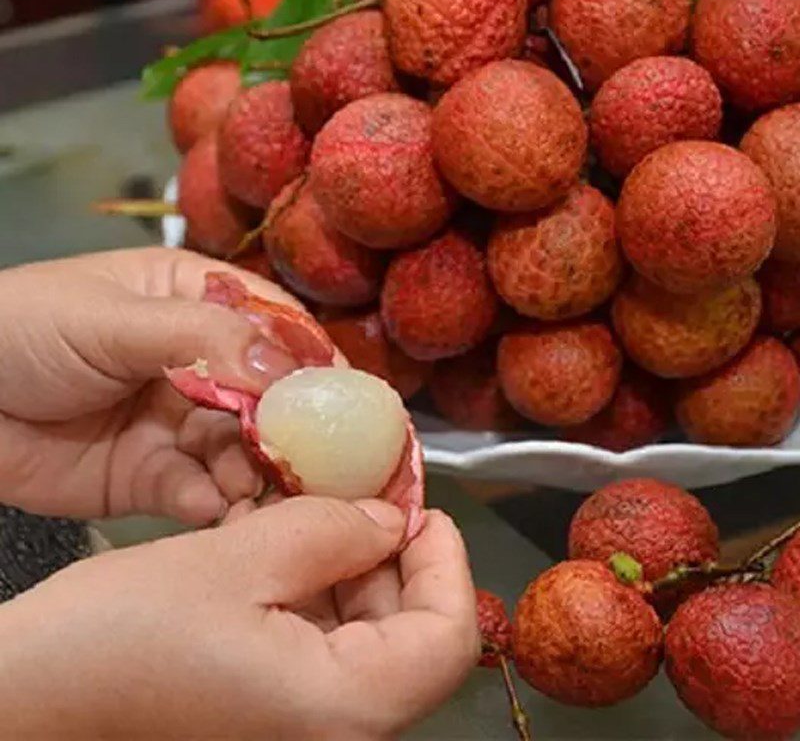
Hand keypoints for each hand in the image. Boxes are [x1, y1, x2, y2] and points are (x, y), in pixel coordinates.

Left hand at [0, 247, 325, 524]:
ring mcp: (181, 423)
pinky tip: (216, 509)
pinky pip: (202, 494)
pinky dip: (216, 505)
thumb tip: (283, 367)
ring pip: (245, 452)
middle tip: (319, 464)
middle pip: (272, 399)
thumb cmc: (22, 330)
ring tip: (264, 491)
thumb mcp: (113, 319)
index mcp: (198, 303)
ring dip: (260, 474)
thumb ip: (201, 338)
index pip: (277, 328)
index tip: (348, 400)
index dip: (313, 362)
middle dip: (295, 431)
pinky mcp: (156, 477)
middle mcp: (202, 365)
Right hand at [0, 497, 479, 739]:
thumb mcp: (235, 560)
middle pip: (412, 634)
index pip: (448, 638)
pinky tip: (284, 543)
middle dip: (393, 553)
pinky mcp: (272, 708)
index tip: (418, 504)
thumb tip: (389, 517)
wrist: (29, 696)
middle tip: (360, 489)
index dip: (447, 560)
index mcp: (341, 710)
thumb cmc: (122, 634)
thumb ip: (329, 530)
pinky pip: (325, 645)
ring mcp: (301, 722)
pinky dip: (319, 589)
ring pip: (369, 635)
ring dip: (352, 564)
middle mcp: (334, 731)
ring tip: (314, 507)